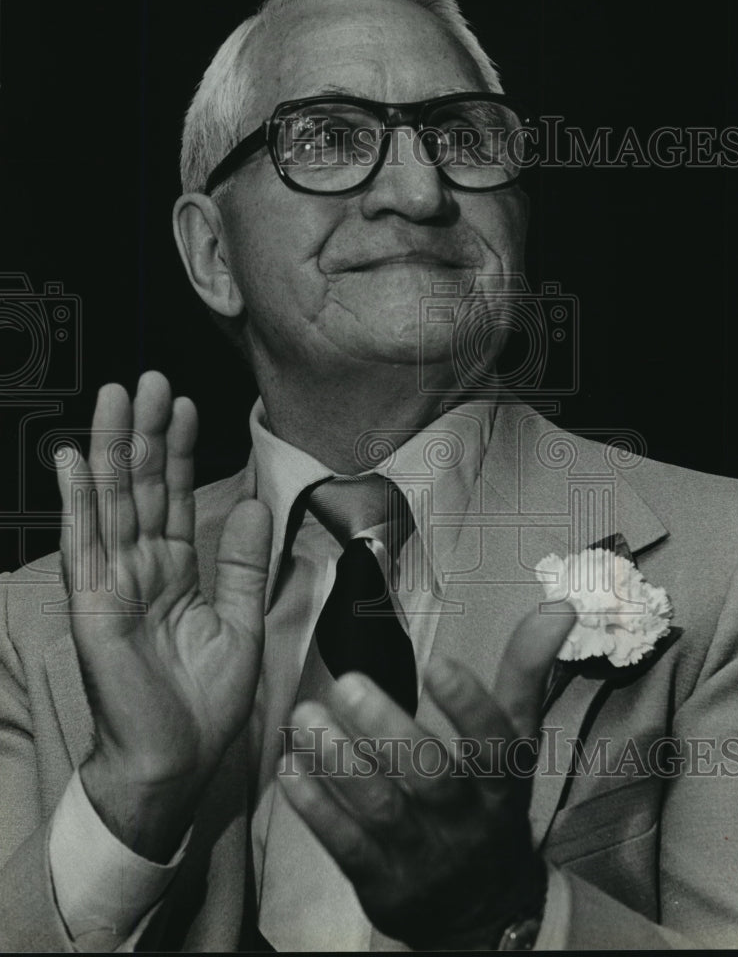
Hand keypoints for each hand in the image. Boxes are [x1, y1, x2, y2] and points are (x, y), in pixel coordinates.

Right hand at [55, 371, 270, 859]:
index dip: (179, 453)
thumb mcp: (241, 623)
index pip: (175, 499)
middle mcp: (140, 570)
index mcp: (175, 573)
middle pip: (142, 489)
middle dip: (146, 434)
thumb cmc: (203, 703)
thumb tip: (256, 505)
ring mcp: (113, 584)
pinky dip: (78, 500)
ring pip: (112, 503)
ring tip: (118, 397)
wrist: (173, 763)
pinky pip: (85, 544)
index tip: (187, 406)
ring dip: (113, 449)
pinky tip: (74, 458)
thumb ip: (245, 565)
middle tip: (152, 379)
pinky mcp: (93, 605)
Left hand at [278, 605, 574, 949]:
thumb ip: (526, 671)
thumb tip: (559, 604)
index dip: (470, 706)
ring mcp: (422, 852)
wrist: (482, 908)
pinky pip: (347, 845)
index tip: (439, 662)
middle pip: (431, 776)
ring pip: (382, 808)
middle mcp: (466, 817)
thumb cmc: (491, 799)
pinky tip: (291, 770)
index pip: (494, 744)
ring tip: (307, 716)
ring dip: (341, 763)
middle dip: (388, 730)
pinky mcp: (382, 880)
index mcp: (502, 780)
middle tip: (348, 682)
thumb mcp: (516, 740)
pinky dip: (318, 809)